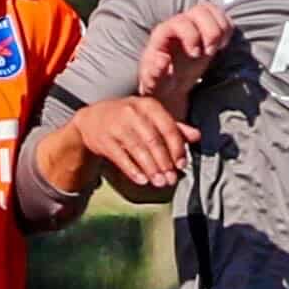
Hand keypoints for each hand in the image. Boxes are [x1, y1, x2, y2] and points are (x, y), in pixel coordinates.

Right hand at [68, 95, 198, 195]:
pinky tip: (142, 180)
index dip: (176, 148)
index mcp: (148, 105)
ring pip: (138, 150)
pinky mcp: (104, 140)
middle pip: (153, 141)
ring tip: (160, 182)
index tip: (182, 165)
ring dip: (151, 169)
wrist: (91, 119)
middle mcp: (132, 112)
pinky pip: (121, 158)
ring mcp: (116, 126)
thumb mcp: (150, 116)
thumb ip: (174, 126)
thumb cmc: (128, 118)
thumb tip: (197, 136)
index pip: (167, 127)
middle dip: (164, 162)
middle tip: (172, 179)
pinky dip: (133, 170)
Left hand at [135, 3, 234, 117]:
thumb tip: (162, 59)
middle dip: (210, 31)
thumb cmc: (159, 82)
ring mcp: (194, 24)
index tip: (195, 55)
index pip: (181, 22)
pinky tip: (221, 47)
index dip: (191, 36)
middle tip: (210, 52)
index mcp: (164, 33)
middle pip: (200, 10)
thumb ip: (154, 72)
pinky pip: (222, 18)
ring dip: (220, 30)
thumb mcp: (153, 82)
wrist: (169, 84)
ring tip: (216, 49)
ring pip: (212, 10)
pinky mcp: (206, 29)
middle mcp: (179, 23)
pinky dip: (227, 30)